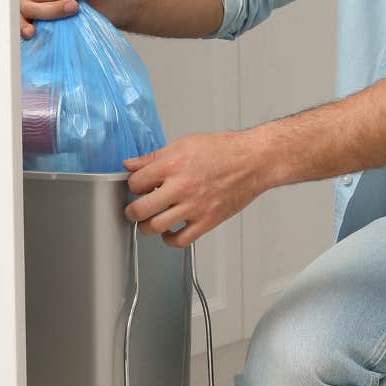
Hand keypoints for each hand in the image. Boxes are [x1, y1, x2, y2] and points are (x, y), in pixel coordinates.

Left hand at [123, 130, 270, 246]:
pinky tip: (170, 231)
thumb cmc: (223, 150)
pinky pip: (180, 241)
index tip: (138, 187)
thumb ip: (153, 157)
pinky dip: (169, 240)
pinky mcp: (207, 221)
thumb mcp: (183, 144)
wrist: (253, 161)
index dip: (133, 186)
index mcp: (172, 165)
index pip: (135, 183)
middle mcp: (181, 187)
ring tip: (150, 221)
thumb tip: (131, 165)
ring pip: (155, 227)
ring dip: (147, 227)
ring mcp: (194, 207)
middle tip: (135, 210)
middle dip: (132, 211)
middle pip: (140, 210)